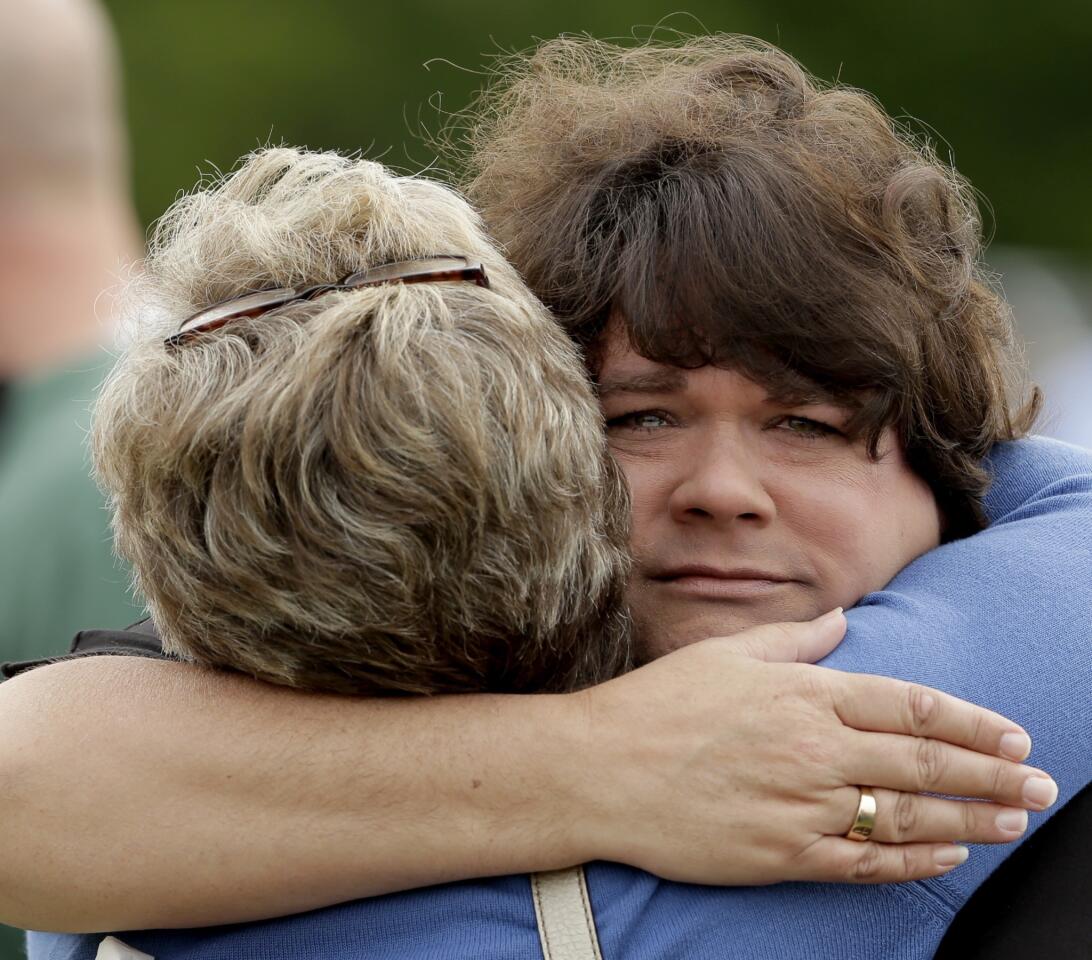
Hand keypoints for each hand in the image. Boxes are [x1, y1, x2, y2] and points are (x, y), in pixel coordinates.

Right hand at [569, 609, 1055, 883]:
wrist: (599, 770)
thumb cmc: (658, 705)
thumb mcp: (724, 653)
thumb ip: (793, 638)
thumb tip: (842, 621)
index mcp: (805, 694)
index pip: (911, 707)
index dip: (970, 722)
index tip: (1012, 735)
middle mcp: (815, 749)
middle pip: (925, 765)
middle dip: (993, 775)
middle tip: (1041, 787)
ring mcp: (801, 805)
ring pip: (907, 816)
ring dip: (971, 820)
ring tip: (1013, 823)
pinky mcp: (782, 854)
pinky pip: (864, 862)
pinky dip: (913, 862)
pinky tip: (947, 857)